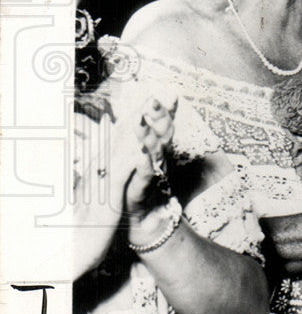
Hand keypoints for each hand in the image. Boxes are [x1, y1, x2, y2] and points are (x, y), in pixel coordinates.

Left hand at [123, 92, 177, 218]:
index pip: (159, 124)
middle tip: (153, 100)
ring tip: (142, 122)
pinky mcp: (144, 189)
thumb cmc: (136, 188)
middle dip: (159, 116)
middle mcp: (159, 158)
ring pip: (156, 152)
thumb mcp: (135, 159)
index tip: (158, 92)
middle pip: (163, 134)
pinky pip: (146, 175)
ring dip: (149, 136)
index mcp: (155, 148)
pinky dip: (144, 163)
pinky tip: (140, 153)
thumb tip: (126, 113)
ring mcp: (153, 173)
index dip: (160, 109)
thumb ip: (135, 137)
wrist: (138, 221)